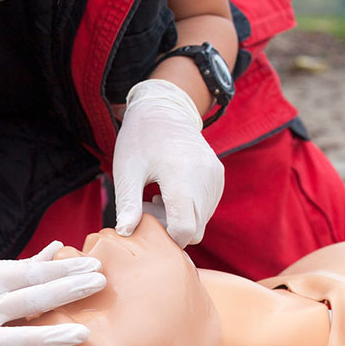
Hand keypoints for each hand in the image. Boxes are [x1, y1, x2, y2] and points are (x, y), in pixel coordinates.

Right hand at [0, 242, 105, 345]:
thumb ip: (22, 266)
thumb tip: (57, 250)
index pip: (34, 273)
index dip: (65, 270)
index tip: (95, 268)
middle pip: (29, 300)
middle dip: (66, 291)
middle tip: (99, 286)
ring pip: (15, 338)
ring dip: (49, 336)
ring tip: (83, 333)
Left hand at [112, 79, 224, 247]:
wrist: (165, 109)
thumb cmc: (140, 139)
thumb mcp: (127, 170)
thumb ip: (127, 203)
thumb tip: (125, 232)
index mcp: (181, 174)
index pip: (185, 228)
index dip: (166, 236)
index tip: (146, 222)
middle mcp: (205, 177)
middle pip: (194, 229)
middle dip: (170, 228)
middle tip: (146, 206)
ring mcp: (215, 177)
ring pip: (202, 221)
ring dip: (179, 219)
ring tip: (156, 197)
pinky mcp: (218, 177)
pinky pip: (206, 209)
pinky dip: (189, 209)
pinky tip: (170, 193)